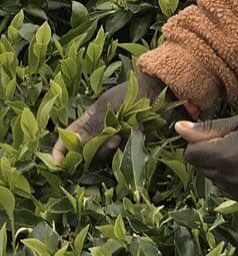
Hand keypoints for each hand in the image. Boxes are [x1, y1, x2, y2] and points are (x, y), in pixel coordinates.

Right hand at [51, 72, 180, 164]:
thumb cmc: (133, 93)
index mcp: (90, 118)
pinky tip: (137, 134)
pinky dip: (129, 147)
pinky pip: (125, 152)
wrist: (162, 90)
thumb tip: (73, 143)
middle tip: (111, 139)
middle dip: (95, 149)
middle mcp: (101, 129)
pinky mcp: (132, 141)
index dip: (61, 151)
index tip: (57, 165)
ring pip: (106, 153)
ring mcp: (117, 136)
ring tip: (124, 135)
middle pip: (87, 150)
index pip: (69, 137)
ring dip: (113, 148)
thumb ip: (92, 126)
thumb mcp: (109, 108)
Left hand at [175, 114, 237, 203]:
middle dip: (210, 156)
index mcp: (222, 156)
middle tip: (234, 144)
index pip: (191, 154)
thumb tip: (178, 128)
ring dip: (221, 168)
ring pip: (214, 179)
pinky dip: (233, 180)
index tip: (219, 137)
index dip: (201, 143)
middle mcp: (226, 177)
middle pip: (201, 167)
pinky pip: (227, 189)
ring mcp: (236, 191)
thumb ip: (207, 128)